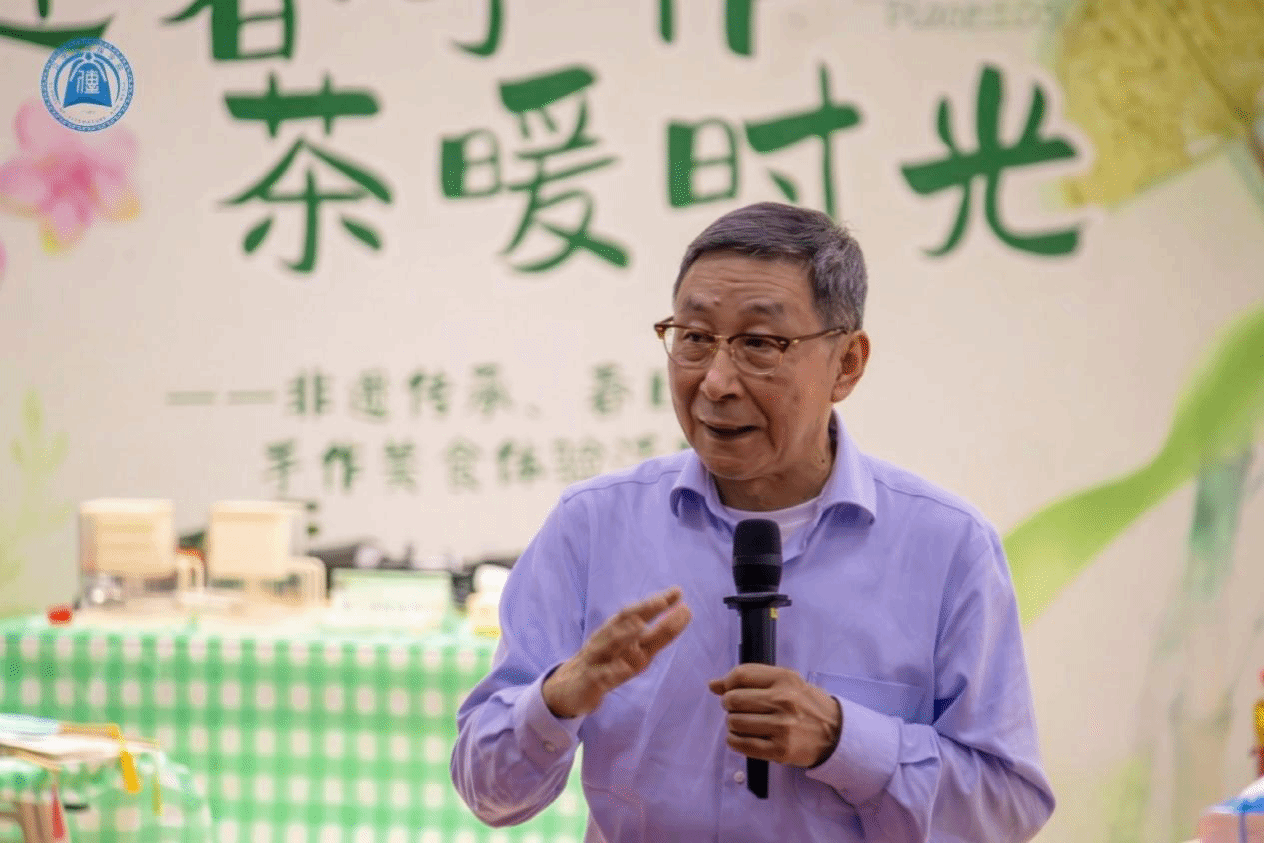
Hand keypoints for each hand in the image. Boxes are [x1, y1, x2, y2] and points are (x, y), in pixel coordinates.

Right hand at [543, 586, 691, 718]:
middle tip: (661, 601)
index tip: (678, 592)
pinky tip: (626, 667)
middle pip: (625, 622)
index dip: (656, 602)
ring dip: (625, 634)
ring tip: (640, 625)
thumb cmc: (610, 660)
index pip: (639, 611)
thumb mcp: (635, 647)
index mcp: (619, 629)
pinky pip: (602, 674)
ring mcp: (598, 658)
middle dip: (643, 611)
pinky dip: (614, 670)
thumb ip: (661, 630)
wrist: (572, 686)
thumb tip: (685, 608)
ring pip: (610, 644)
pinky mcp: (591, 680)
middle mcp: (607, 639)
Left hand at [708, 664, 842, 767]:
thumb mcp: (787, 683)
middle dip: (729, 705)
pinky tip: (742, 738)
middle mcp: (783, 701)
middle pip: (734, 699)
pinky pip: (742, 745)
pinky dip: (735, 741)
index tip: (726, 689)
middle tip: (737, 709)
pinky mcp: (780, 751)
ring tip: (744, 724)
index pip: (741, 675)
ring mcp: (782, 727)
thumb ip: (752, 680)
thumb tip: (713, 685)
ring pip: (735, 723)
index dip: (727, 682)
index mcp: (785, 679)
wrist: (837, 734)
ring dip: (733, 724)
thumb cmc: (808, 705)